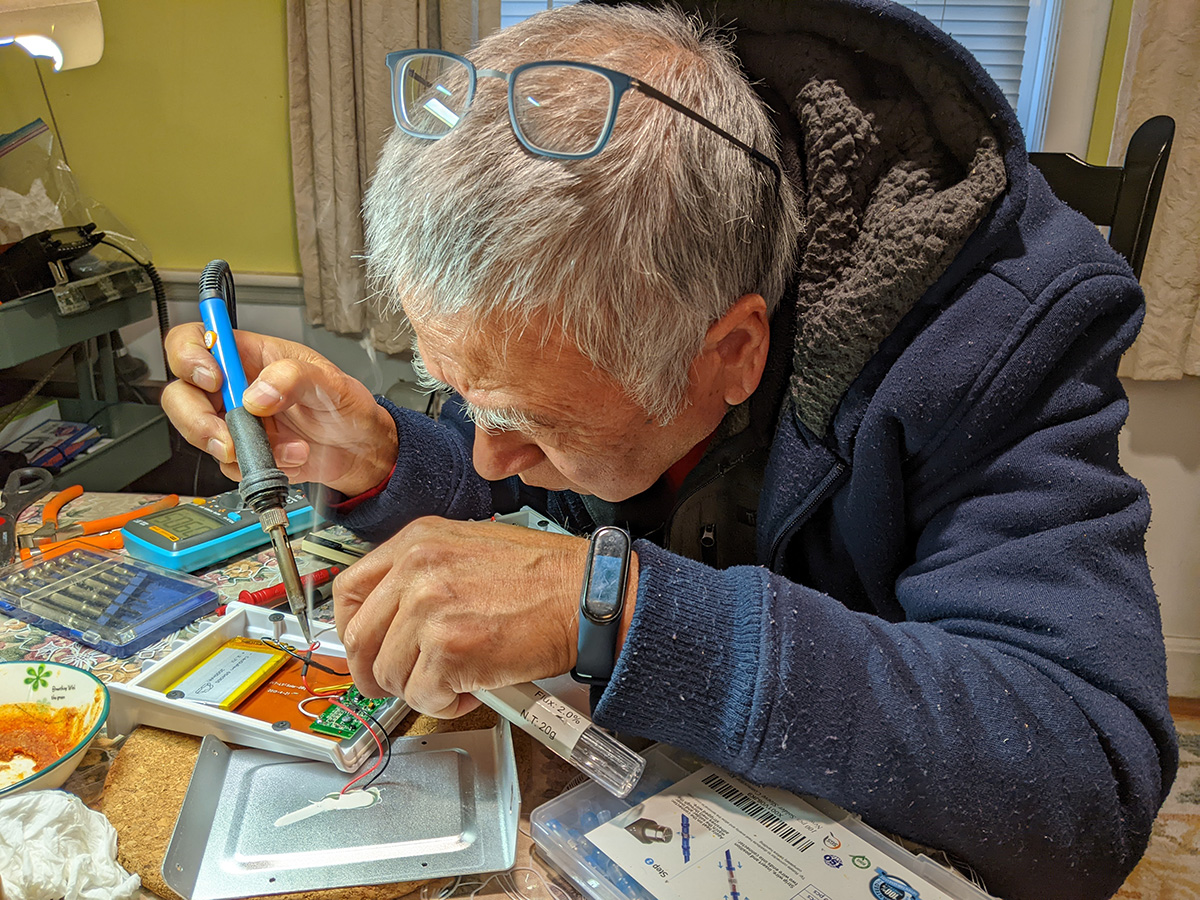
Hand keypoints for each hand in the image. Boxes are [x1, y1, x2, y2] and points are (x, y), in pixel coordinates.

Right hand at [161, 323, 397, 495]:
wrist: (357, 448)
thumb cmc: (343, 405)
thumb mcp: (330, 382)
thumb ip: (294, 378)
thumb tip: (257, 393)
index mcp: (248, 355)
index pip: (195, 341)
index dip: (189, 356)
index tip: (213, 378)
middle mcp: (233, 387)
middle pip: (180, 395)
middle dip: (197, 420)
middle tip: (228, 437)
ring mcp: (233, 422)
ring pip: (199, 435)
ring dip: (239, 450)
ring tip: (286, 449)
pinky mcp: (241, 452)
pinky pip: (228, 465)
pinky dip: (259, 467)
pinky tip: (290, 458)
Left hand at [335, 517, 618, 716]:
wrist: (588, 598)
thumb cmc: (546, 578)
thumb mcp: (470, 549)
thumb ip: (424, 574)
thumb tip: (393, 614)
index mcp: (418, 541)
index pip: (349, 589)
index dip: (351, 628)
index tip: (365, 648)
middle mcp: (417, 569)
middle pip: (358, 638)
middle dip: (376, 672)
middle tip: (401, 682)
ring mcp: (429, 609)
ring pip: (389, 674)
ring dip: (420, 689)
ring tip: (457, 680)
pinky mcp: (449, 651)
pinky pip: (422, 697)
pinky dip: (446, 704)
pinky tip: (472, 689)